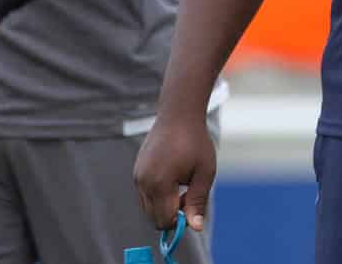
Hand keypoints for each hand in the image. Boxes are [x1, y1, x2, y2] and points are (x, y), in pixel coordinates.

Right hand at [134, 113, 216, 234]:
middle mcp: (143, 182)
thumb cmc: (195, 142)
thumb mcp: (204, 173)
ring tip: (181, 184)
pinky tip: (172, 176)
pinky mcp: (136, 171)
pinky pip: (144, 195)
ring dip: (164, 204)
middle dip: (171, 214)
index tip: (192, 205)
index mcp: (160, 183)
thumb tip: (196, 228)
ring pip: (148, 208)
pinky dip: (157, 194)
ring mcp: (137, 176)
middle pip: (153, 218)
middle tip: (188, 193)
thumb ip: (197, 202)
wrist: (178, 114)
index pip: (164, 221)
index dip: (180, 221)